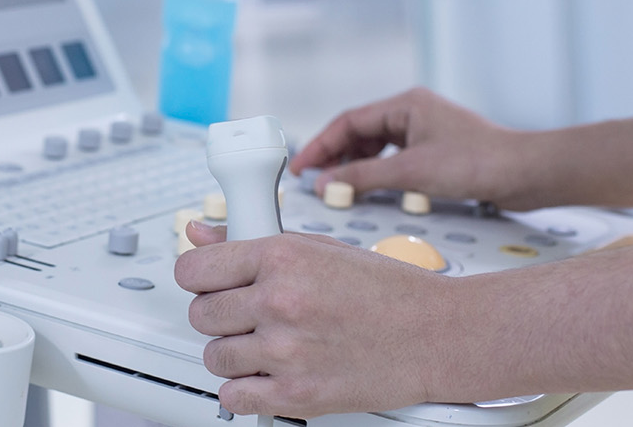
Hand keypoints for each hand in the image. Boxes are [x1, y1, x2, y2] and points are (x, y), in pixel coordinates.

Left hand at [176, 222, 459, 417]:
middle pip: (201, 314)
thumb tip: (202, 235)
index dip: (198, 277)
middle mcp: (280, 302)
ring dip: (233, 353)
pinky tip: (268, 375)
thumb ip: (253, 243)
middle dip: (219, 315)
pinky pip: (233, 396)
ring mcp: (286, 351)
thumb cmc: (390, 292)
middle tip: (248, 315)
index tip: (207, 283)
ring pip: (214, 355)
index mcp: (282, 258)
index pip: (194, 269)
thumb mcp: (321, 248)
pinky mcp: (297, 394)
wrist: (439, 335)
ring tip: (267, 345)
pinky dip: (245, 389)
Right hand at [291, 87, 554, 210]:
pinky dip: (379, 175)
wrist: (528, 173)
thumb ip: (363, 177)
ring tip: (339, 189)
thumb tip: (325, 184)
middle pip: (360, 133)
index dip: (320, 145)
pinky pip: (395, 161)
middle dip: (335, 158)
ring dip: (357, 168)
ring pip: (377, 148)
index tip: (300, 168)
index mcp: (406, 105)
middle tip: (315, 182)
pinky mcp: (437, 152)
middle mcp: (414, 113)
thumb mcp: (412, 172)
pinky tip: (373, 191)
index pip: (349, 122)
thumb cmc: (479, 162)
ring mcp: (426, 132)